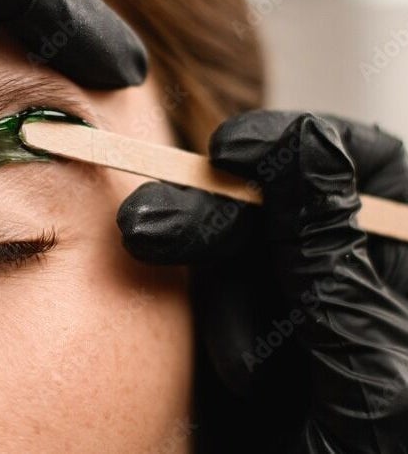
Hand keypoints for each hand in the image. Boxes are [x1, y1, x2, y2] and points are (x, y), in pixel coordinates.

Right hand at [118, 111, 407, 452]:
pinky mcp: (261, 346)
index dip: (304, 146)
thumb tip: (308, 153)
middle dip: (217, 212)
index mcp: (403, 279)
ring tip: (242, 367)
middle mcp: (359, 285)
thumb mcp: (370, 383)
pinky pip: (223, 306)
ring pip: (245, 257)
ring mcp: (307, 317)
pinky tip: (236, 374)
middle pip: (291, 207)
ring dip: (219, 287)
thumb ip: (334, 265)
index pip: (372, 171)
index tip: (233, 152)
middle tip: (146, 226)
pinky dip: (213, 326)